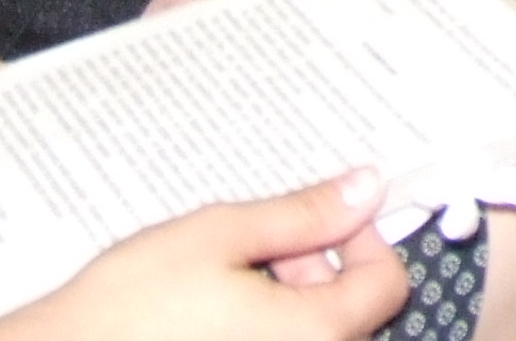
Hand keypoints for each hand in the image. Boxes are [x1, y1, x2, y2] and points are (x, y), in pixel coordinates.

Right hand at [0, 178, 408, 340]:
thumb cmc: (129, 305)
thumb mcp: (221, 236)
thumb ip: (304, 215)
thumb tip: (366, 188)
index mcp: (311, 335)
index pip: (386, 286)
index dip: (364, 241)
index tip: (325, 218)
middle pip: (352, 316)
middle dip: (318, 269)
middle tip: (260, 244)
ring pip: (311, 335)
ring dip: (288, 300)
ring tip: (226, 276)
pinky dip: (260, 327)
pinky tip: (211, 311)